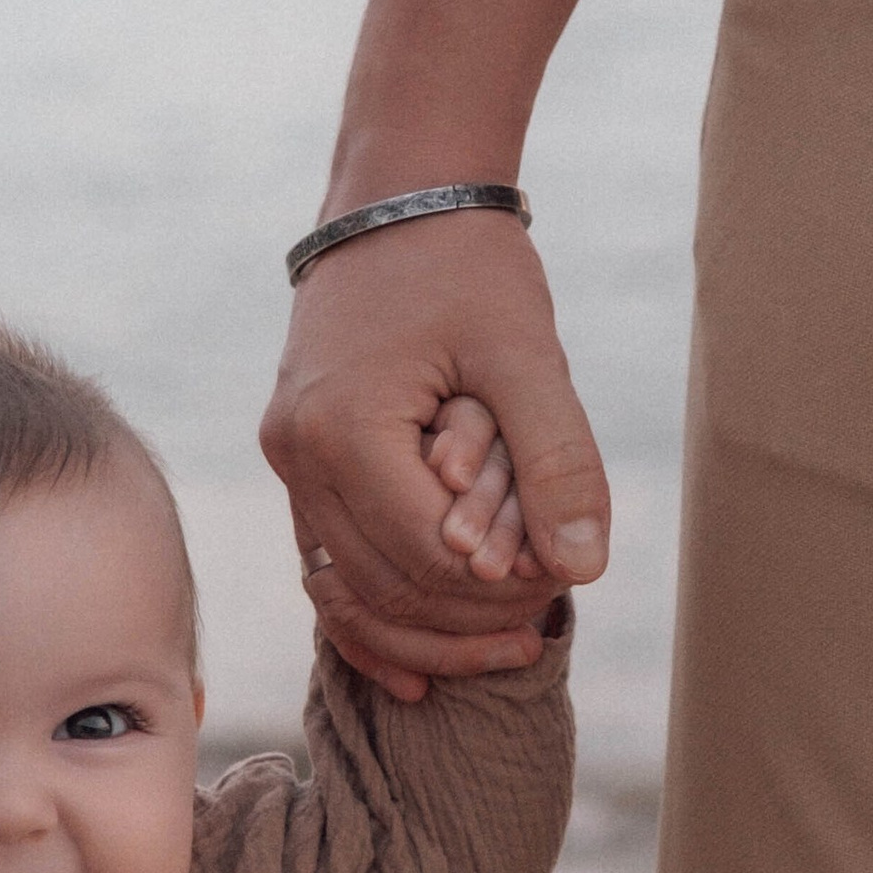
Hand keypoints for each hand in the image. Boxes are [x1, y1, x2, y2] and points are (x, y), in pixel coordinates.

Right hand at [260, 210, 607, 701]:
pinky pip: (328, 572)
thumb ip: (559, 457)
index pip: (426, 554)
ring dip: (425, 637)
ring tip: (503, 652)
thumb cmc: (466, 264)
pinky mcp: (298, 470)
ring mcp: (288, 467)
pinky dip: (374, 624)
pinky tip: (420, 673)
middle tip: (542, 631)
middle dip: (467, 622)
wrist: (395, 199)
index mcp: (343, 426)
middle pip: (384, 588)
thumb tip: (584, 568)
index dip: (498, 588)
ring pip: (348, 597)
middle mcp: (298, 456)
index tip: (560, 590)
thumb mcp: (526, 352)